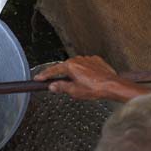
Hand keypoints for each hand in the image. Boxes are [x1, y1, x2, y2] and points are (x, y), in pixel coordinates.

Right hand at [34, 56, 150, 101]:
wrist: (112, 85)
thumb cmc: (95, 88)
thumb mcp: (74, 91)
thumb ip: (61, 87)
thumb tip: (53, 86)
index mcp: (70, 66)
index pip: (53, 70)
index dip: (44, 75)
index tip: (38, 78)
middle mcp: (78, 59)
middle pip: (65, 68)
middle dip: (62, 76)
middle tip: (60, 85)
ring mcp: (88, 59)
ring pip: (76, 66)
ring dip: (75, 74)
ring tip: (80, 85)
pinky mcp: (97, 61)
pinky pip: (87, 65)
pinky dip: (85, 72)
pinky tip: (89, 80)